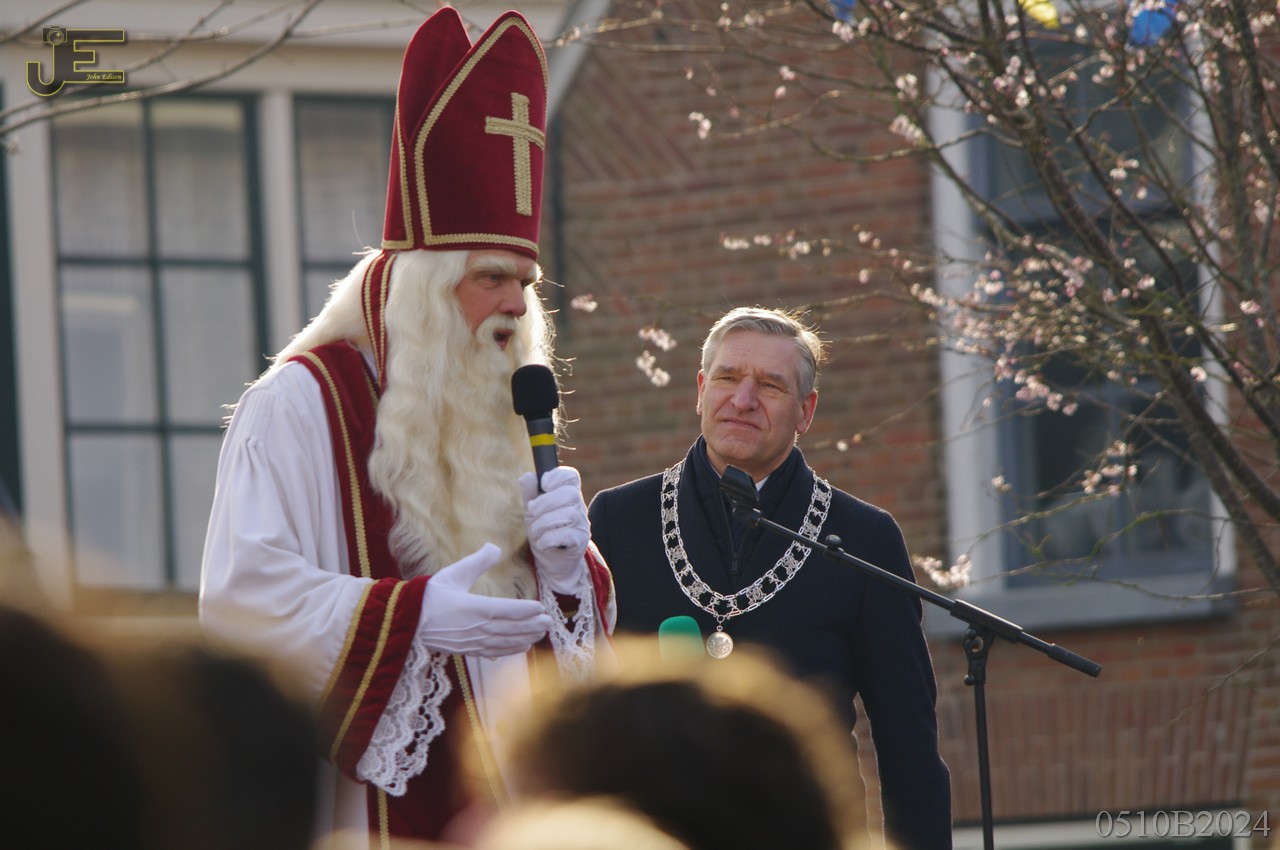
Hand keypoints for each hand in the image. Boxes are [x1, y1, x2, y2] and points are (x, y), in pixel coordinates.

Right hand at [418, 543, 553, 655]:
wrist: (407, 621)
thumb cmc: (431, 595)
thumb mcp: (454, 573)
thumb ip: (477, 561)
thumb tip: (495, 547)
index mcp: (472, 608)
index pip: (505, 610)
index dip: (524, 610)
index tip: (540, 608)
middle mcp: (475, 627)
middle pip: (510, 628)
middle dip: (531, 625)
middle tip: (549, 622)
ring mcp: (472, 641)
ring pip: (504, 641)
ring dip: (525, 638)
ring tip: (541, 633)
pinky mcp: (468, 650)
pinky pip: (494, 652)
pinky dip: (511, 650)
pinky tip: (524, 647)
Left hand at [519, 466, 589, 593]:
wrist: (551, 563)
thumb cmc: (543, 532)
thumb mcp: (532, 512)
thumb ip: (530, 494)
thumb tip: (526, 476)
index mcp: (568, 495)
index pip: (572, 476)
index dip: (558, 476)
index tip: (544, 484)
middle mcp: (578, 507)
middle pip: (570, 494)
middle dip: (546, 501)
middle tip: (531, 511)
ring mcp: (581, 525)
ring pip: (568, 515)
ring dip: (544, 523)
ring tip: (535, 531)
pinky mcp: (580, 542)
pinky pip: (567, 535)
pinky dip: (549, 539)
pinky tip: (542, 543)